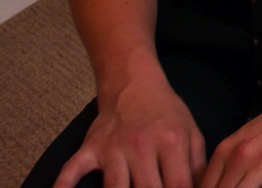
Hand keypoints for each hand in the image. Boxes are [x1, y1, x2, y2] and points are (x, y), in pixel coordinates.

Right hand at [52, 75, 207, 187]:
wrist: (133, 84)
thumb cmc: (166, 113)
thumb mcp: (192, 133)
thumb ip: (197, 167)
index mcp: (170, 142)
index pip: (178, 186)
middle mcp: (141, 145)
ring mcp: (112, 148)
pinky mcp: (90, 148)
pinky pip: (72, 170)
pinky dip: (64, 186)